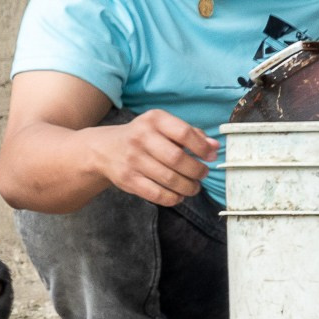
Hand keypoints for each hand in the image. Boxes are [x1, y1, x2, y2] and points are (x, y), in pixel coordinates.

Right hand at [87, 110, 218, 206]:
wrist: (104, 149)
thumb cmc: (142, 137)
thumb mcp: (162, 127)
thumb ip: (190, 134)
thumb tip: (214, 147)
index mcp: (154, 120)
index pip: (184, 133)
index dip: (202, 148)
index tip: (210, 157)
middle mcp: (141, 137)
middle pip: (178, 159)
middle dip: (197, 171)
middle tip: (202, 174)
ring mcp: (133, 159)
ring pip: (169, 179)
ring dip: (188, 187)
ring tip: (193, 187)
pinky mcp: (127, 179)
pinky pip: (156, 194)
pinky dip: (173, 198)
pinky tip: (178, 195)